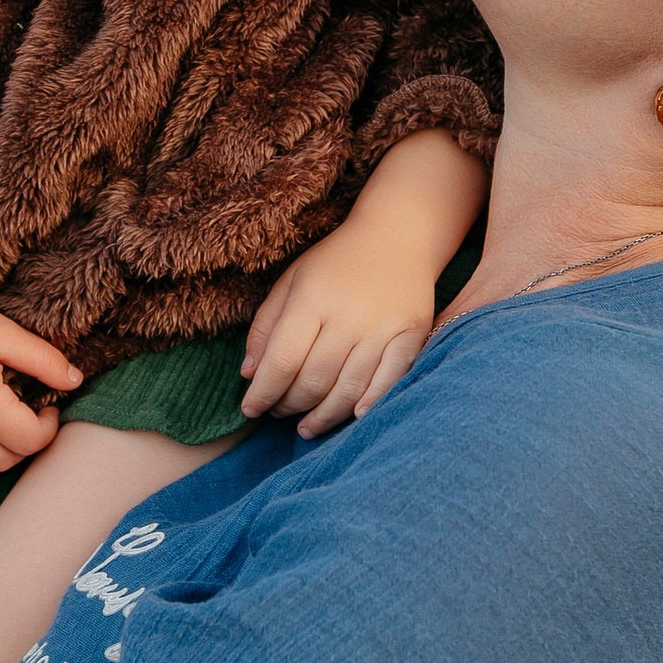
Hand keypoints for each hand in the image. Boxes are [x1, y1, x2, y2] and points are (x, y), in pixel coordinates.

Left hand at [241, 219, 439, 438]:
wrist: (397, 235)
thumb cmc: (336, 262)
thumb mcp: (292, 282)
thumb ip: (267, 326)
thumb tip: (250, 374)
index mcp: (311, 299)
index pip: (282, 361)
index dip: (263, 392)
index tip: (250, 408)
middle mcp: (347, 316)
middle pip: (314, 380)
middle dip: (290, 405)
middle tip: (279, 413)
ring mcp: (382, 327)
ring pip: (349, 388)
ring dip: (324, 416)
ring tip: (307, 427)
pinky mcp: (412, 333)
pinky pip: (391, 379)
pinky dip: (371, 402)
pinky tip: (352, 416)